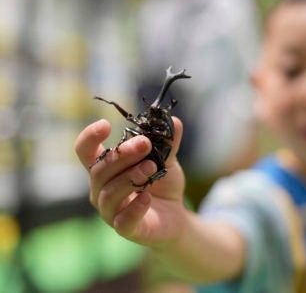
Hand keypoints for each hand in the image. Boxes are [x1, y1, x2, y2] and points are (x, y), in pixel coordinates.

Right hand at [74, 117, 187, 247]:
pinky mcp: (126, 229)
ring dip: (129, 177)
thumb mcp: (166, 160)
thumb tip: (174, 121)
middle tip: (144, 143)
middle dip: (121, 155)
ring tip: (151, 167)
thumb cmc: (162, 184)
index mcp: (106, 169)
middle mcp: (101, 189)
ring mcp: (111, 211)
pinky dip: (134, 208)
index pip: (85, 152)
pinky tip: (147, 197)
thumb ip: (167, 143)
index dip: (89, 137)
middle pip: (99, 170)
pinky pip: (122, 221)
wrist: (176, 216)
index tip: (105, 124)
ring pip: (108, 194)